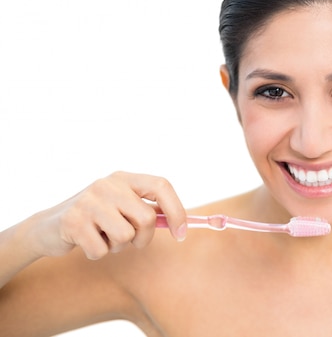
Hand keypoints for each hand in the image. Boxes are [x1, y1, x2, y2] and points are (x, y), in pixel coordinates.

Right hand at [31, 171, 186, 259]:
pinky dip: (97, 253)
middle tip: (130, 240)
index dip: (177, 211)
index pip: (161, 186)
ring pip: (126, 236)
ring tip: (103, 238)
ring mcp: (89, 201)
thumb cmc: (96, 220)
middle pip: (147, 218)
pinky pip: (102, 250)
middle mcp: (108, 184)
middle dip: (143, 238)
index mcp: (124, 178)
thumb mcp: (122, 207)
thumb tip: (183, 224)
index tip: (181, 234)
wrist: (48, 227)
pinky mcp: (73, 221)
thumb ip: (149, 211)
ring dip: (118, 246)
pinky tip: (86, 242)